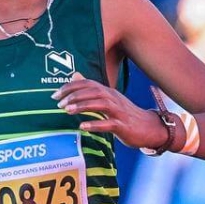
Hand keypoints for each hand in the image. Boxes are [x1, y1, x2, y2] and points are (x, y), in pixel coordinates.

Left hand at [52, 72, 168, 149]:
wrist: (149, 128)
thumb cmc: (125, 115)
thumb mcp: (109, 100)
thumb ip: (91, 90)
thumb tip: (74, 76)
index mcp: (108, 92)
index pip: (88, 84)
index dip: (70, 87)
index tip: (55, 95)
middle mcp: (113, 99)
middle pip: (93, 91)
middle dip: (74, 96)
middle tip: (59, 103)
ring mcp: (119, 112)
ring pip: (100, 104)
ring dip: (83, 106)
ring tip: (67, 111)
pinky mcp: (123, 126)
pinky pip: (109, 124)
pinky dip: (95, 124)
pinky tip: (83, 126)